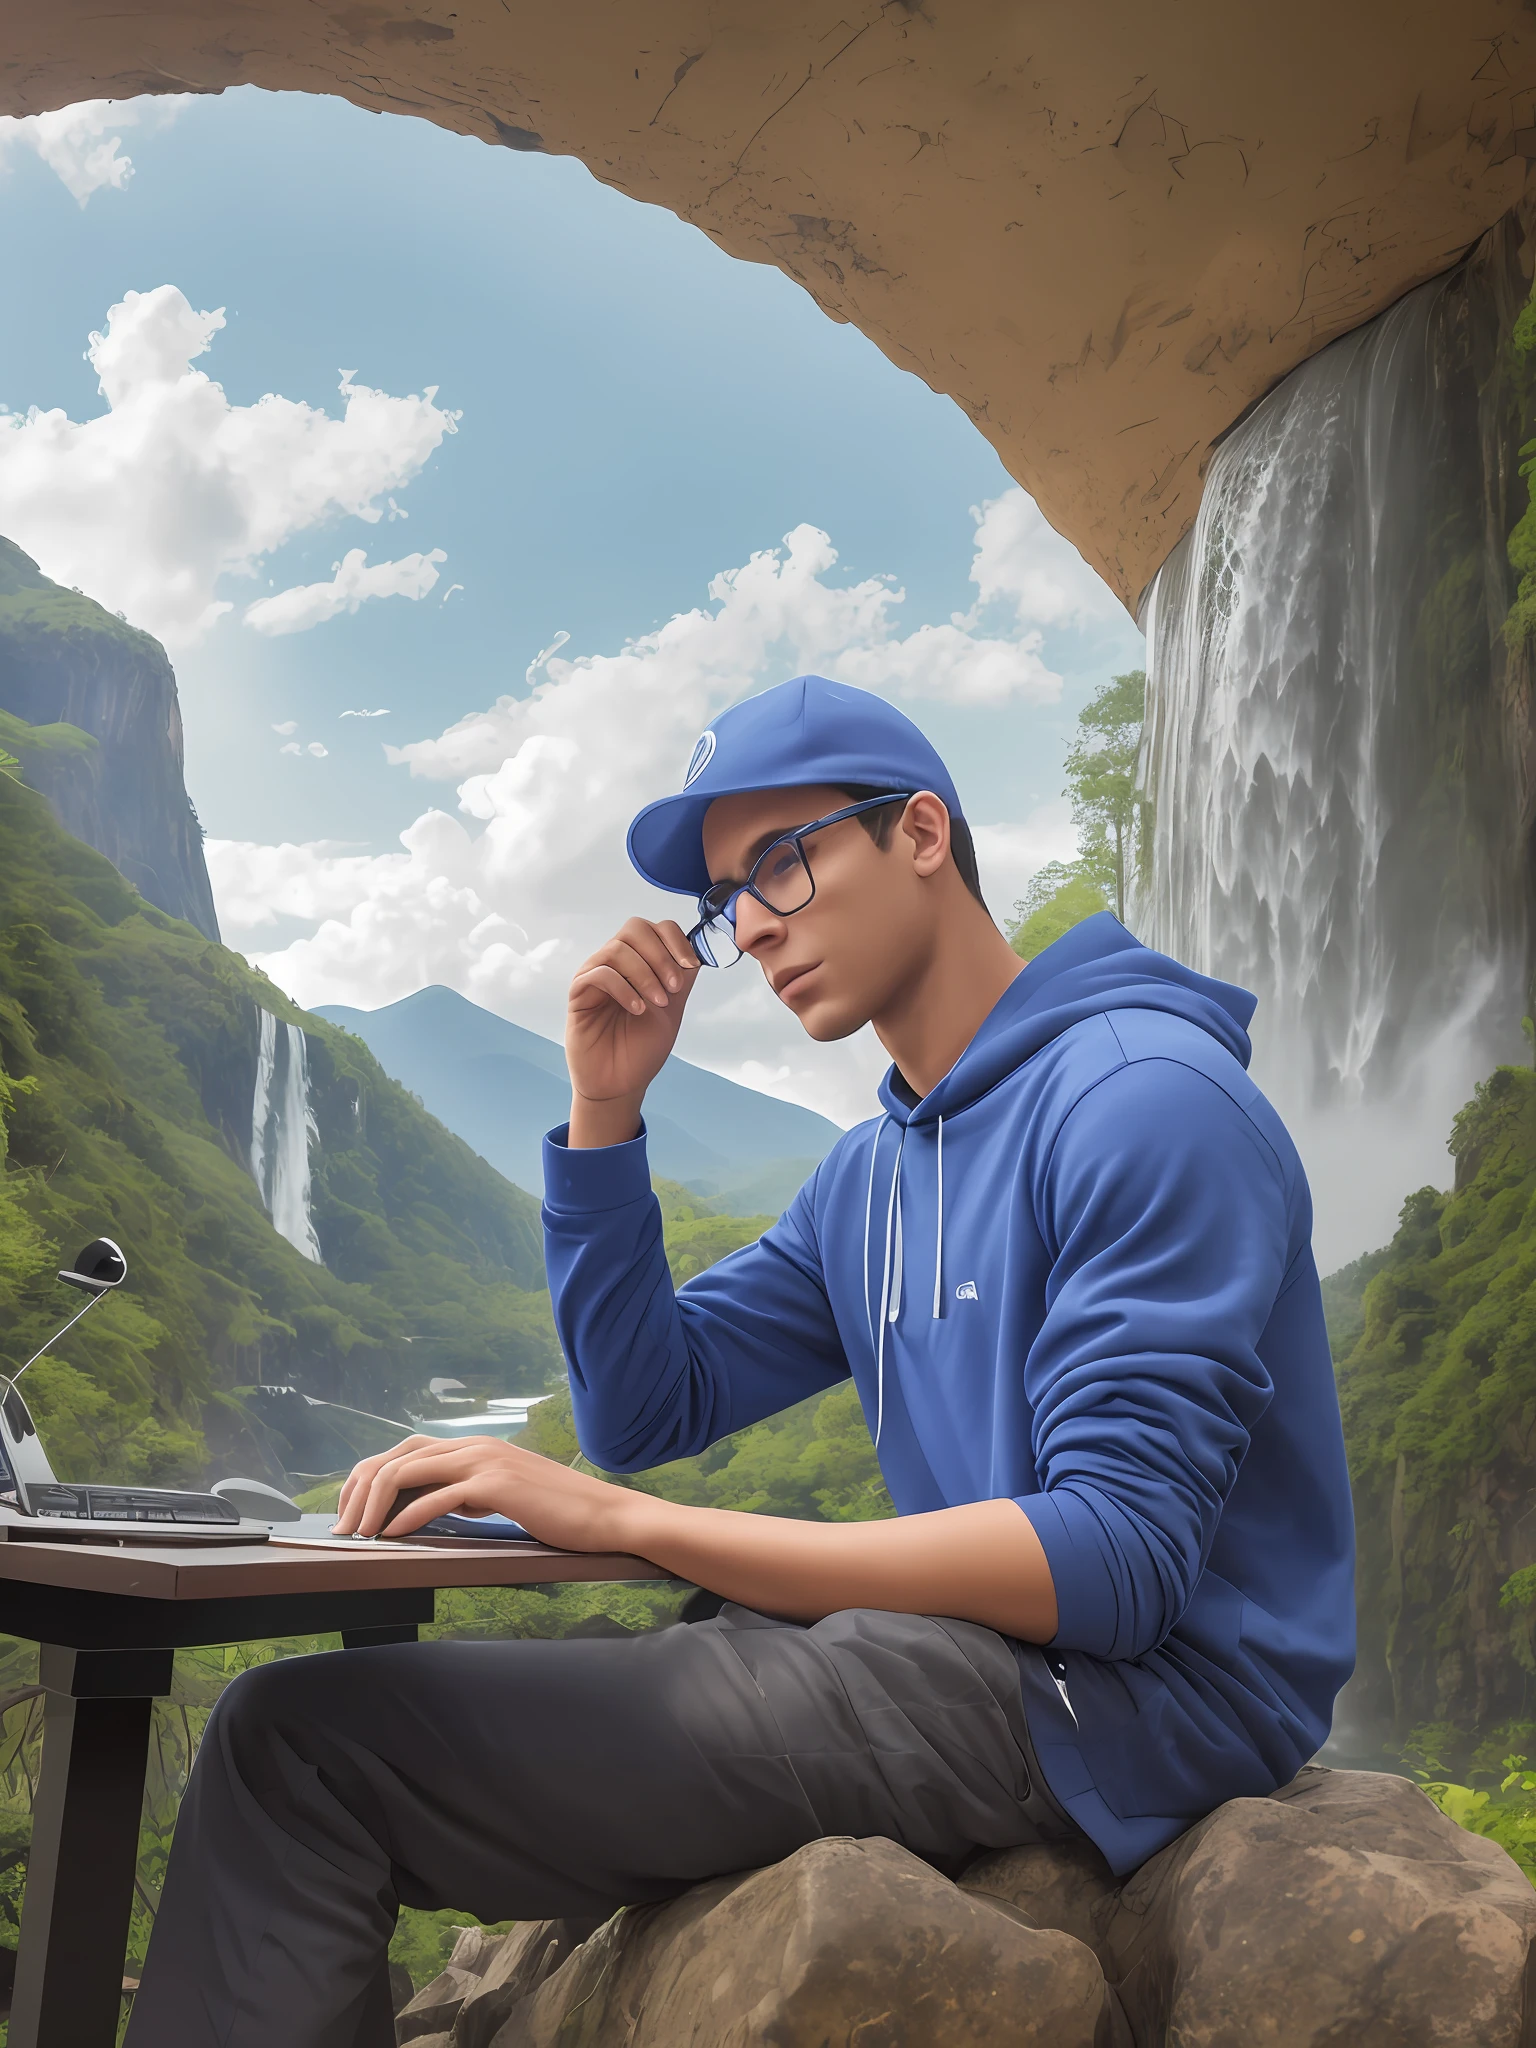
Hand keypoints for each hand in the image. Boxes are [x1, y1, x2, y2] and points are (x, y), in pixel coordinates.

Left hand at [332, 1433, 644, 1549]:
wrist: (603, 1514)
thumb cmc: (555, 1511)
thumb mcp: (501, 1495)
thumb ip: (467, 1493)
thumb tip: (427, 1507)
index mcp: (474, 1446)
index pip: (405, 1450)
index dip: (369, 1477)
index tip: (351, 1511)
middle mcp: (474, 1445)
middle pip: (396, 1456)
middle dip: (359, 1489)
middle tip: (342, 1526)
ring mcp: (485, 1461)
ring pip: (408, 1471)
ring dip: (374, 1504)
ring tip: (359, 1534)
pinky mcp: (496, 1484)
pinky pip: (438, 1497)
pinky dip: (407, 1516)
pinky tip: (394, 1535)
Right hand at [565, 917, 698, 1144]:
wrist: (620, 1084)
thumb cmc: (642, 1049)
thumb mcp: (672, 1009)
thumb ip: (681, 979)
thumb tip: (697, 950)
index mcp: (639, 962)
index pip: (654, 928)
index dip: (675, 940)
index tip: (690, 965)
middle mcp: (615, 963)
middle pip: (635, 928)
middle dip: (661, 955)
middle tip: (674, 987)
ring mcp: (595, 975)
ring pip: (618, 949)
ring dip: (645, 974)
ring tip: (657, 1003)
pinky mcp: (579, 994)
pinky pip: (599, 974)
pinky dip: (623, 988)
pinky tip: (637, 1009)